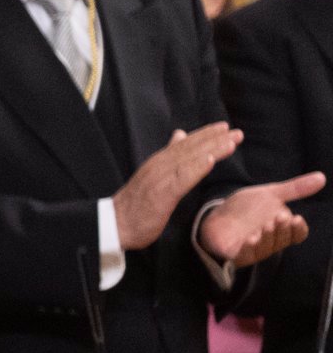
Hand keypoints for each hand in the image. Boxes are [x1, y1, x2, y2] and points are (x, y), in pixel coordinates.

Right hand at [112, 123, 240, 250]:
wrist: (114, 224)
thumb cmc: (136, 203)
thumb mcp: (153, 174)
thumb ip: (168, 156)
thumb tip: (180, 134)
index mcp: (158, 162)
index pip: (185, 144)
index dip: (205, 135)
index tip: (226, 128)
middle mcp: (159, 165)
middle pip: (189, 149)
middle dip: (214, 139)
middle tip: (237, 132)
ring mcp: (159, 179)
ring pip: (188, 160)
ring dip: (211, 150)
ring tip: (230, 142)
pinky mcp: (161, 194)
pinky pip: (181, 179)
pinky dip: (196, 169)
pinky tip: (210, 161)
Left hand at [198, 174, 320, 267]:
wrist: (216, 215)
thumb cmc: (246, 208)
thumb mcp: (269, 195)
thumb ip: (294, 189)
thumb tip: (322, 177)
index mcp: (281, 230)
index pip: (297, 234)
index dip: (298, 228)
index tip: (297, 218)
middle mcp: (270, 242)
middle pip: (282, 240)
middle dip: (282, 229)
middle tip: (280, 217)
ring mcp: (253, 250)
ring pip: (265, 248)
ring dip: (267, 237)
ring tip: (266, 226)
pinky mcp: (235, 254)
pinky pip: (244, 255)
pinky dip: (249, 248)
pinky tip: (250, 239)